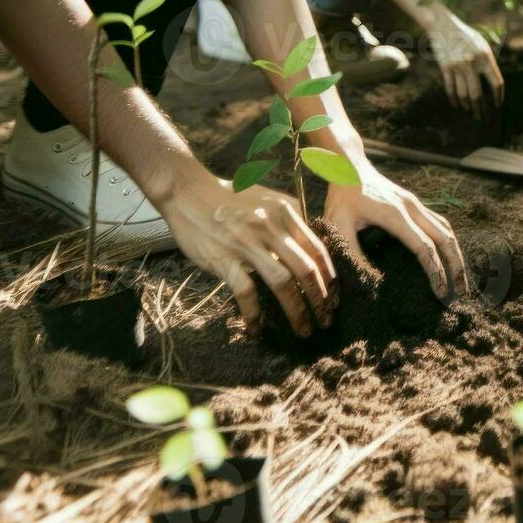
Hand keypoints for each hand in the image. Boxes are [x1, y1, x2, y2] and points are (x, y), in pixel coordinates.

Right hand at [163, 174, 335, 337]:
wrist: (189, 193)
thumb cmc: (229, 198)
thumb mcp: (267, 199)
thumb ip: (290, 220)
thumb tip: (313, 245)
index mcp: (285, 213)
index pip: (317, 249)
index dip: (329, 277)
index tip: (334, 297)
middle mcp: (270, 227)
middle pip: (306, 269)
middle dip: (320, 299)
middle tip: (325, 320)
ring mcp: (247, 243)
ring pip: (283, 283)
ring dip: (296, 311)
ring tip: (303, 329)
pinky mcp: (224, 258)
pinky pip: (246, 291)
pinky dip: (253, 313)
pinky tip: (256, 328)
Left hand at [323, 164, 470, 302]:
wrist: (348, 166)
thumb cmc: (341, 197)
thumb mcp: (337, 225)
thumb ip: (352, 253)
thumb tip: (372, 279)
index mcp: (394, 215)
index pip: (423, 246)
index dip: (435, 270)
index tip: (440, 291)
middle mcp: (412, 207)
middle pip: (445, 238)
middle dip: (456, 266)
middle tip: (460, 292)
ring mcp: (416, 203)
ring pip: (447, 230)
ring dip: (457, 254)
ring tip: (460, 278)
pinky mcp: (415, 203)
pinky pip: (440, 223)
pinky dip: (449, 242)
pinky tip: (450, 255)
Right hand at [427, 9, 502, 117]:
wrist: (443, 25)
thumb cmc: (466, 36)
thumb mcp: (482, 45)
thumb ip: (488, 62)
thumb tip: (494, 84)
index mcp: (485, 57)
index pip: (496, 82)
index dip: (498, 97)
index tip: (497, 106)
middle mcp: (472, 62)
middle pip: (478, 93)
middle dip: (480, 109)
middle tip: (482, 118)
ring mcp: (457, 66)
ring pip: (463, 94)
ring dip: (467, 106)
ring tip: (470, 112)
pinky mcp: (445, 67)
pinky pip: (450, 88)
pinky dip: (454, 99)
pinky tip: (457, 105)